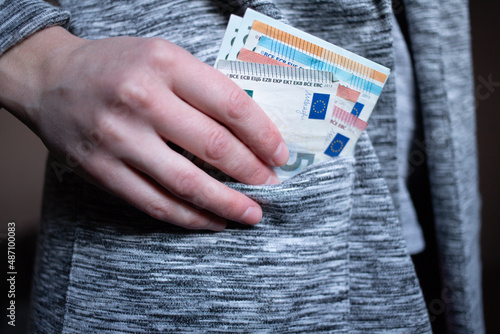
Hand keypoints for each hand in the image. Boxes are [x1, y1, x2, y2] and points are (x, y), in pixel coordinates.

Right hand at [0, 27, 288, 230]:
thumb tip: (250, 131)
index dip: (263, 135)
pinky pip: (154, 203)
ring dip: (226, 205)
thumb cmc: (116, 67)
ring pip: (186, 183)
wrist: (51, 79)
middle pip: (214, 147)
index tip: (280, 155)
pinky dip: (189, 218)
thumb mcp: (163, 57)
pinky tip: (211, 221)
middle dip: (252, 172)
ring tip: (250, 214)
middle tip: (271, 185)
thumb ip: (203, 88)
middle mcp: (142, 99)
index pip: (231, 105)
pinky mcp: (102, 169)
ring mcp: (119, 138)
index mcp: (165, 63)